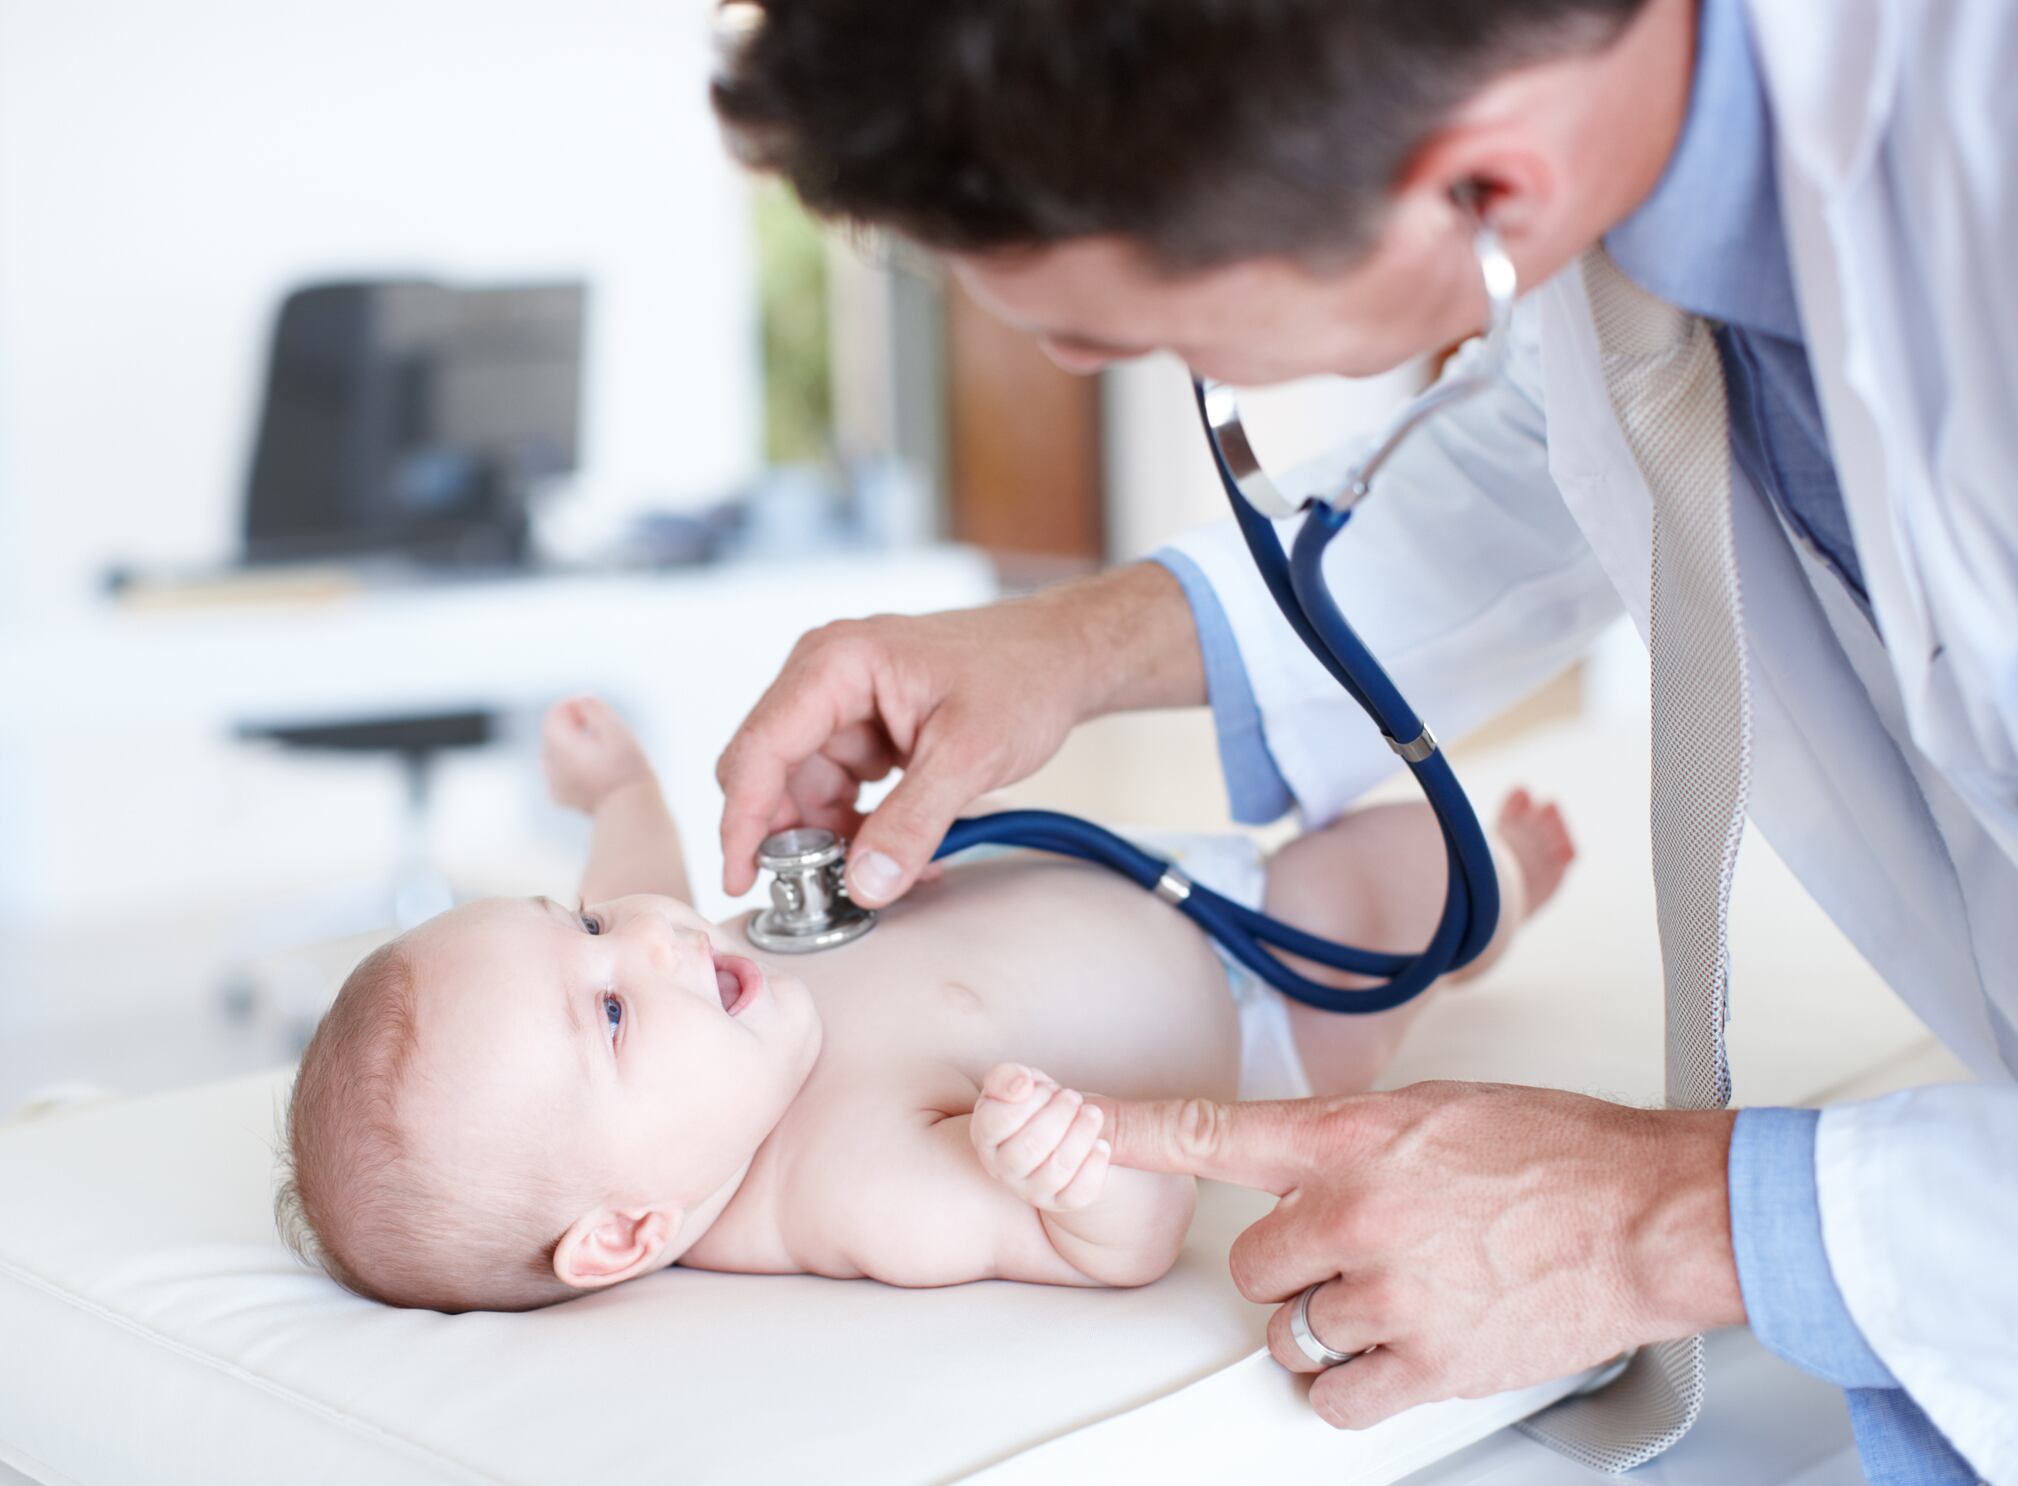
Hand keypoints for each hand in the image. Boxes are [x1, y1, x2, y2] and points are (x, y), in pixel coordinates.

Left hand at [541, 696, 653, 813]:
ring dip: (573, 745)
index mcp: (562, 748)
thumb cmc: (628, 770)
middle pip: (553, 732)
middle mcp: (552, 766)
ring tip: (601, 754)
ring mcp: (554, 784)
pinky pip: (559, 772)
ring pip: (555, 752)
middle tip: (604, 734)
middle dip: (574, 725)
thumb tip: (579, 701)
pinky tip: (595, 772)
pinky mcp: (561, 797)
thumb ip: (594, 709)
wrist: (630, 812)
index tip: (596, 713)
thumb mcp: (616, 730)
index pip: (554, 715)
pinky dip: (572, 765)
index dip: (574, 707)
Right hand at [714, 564, 1201, 906]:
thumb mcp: (969, 756)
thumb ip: (912, 823)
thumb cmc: (1023, 676)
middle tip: (825, 890)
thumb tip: (864, 885)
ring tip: (890, 871)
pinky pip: (839, 790)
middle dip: (794, 837)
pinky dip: (860, 828)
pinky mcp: (863, 730)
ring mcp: (842, 705)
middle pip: (772, 773)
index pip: (761, 748)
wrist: (1063, 656)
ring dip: (836, 840)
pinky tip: (901, 852)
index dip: (744, 819)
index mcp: (836, 663)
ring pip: (805, 791)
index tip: (741, 878)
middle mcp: (824, 678)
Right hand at [971, 1064, 1111, 1211]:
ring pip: (1056, 1171)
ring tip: (1092, 1113)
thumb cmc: (1033, 1104)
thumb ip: (1008, 1076)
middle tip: (1073, 1097)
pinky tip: (1101, 1145)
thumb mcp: (1017, 1081)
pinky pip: (1078, 1194)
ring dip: (1081, 1135)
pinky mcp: (1060, 1203)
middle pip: (1029, 1148)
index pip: (998, 1122)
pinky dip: (1094, 1167)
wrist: (1059, 1130)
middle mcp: (1002, 1169)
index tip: (1048, 1088)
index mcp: (984, 1136)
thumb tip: (1021, 1085)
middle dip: (1059, 1116)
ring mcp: (1030, 1190)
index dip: (1029, 1100)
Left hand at [1090, 1081, 1742, 1428]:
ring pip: (1291, 1330)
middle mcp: (1357, 1210)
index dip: (1127, 1130)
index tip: (1066, 1120)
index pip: (1212, 1130)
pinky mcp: (1428, 1360)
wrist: (1644, 1212)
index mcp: (1353, 1136)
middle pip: (1253, 1263)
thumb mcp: (1435, 1111)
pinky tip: (1388, 1353)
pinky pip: (1336, 1395)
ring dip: (1324, 1324)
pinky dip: (1348, 1385)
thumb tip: (1302, 1167)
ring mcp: (1390, 1290)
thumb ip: (1352, 1140)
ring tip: (1390, 1298)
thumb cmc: (1556, 1152)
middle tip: (1351, 1254)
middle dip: (1291, 1266)